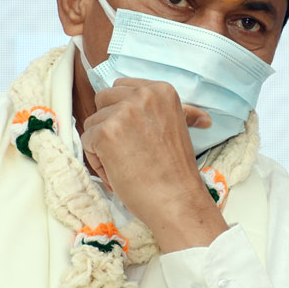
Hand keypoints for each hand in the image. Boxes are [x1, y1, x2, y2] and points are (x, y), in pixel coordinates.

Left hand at [80, 77, 225, 251]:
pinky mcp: (106, 133)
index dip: (122, 113)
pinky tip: (118, 172)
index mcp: (162, 90)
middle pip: (103, 100)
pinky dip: (98, 161)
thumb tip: (202, 117)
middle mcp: (142, 95)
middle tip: (129, 150)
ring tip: (126, 164)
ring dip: (102, 145)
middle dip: (109, 125)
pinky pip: (86, 141)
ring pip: (93, 122)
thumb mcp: (181, 131)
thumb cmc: (177, 171)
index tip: (135, 135)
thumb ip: (177, 115)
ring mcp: (123, 112)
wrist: (176, 199)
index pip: (122, 88)